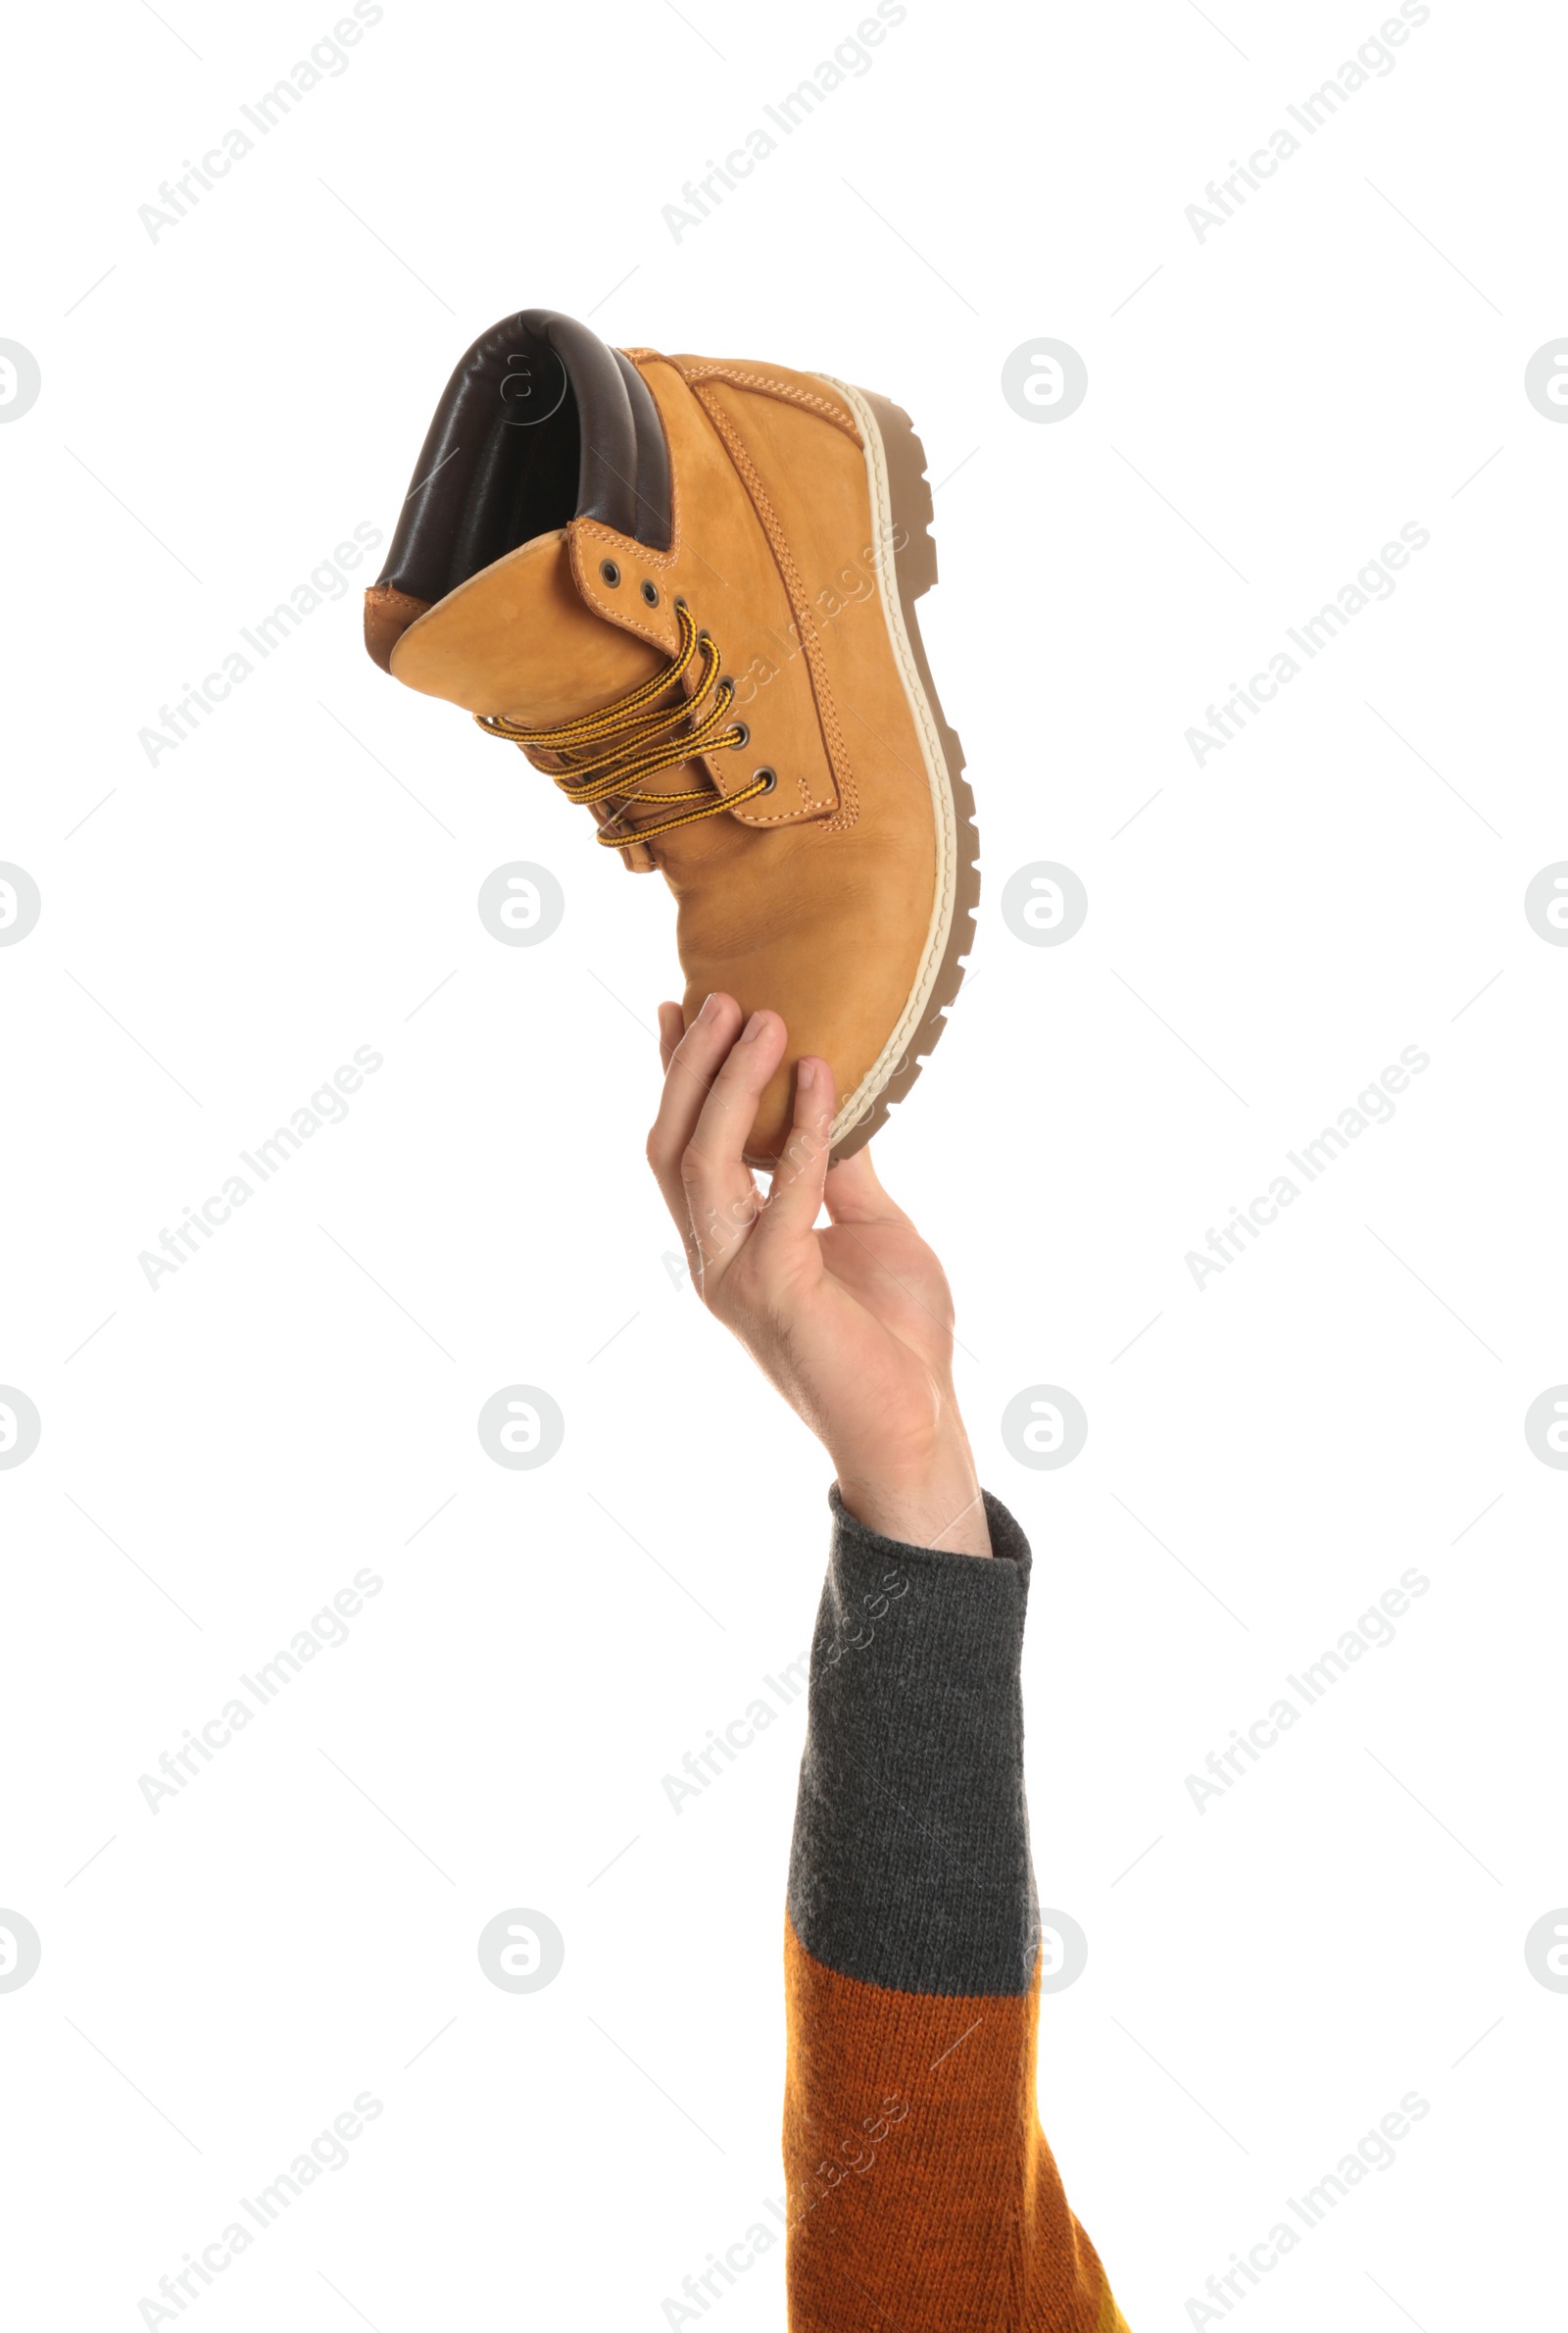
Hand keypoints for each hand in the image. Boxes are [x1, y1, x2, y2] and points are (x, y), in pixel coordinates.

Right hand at [646, 993, 989, 1556]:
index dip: (677, 1078)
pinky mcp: (777, 1291)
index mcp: (727, 1245)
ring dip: (730, 1083)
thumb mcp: (868, 1227)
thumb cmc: (895, 1339)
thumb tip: (831, 1093)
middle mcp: (715, 1259)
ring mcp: (736, 1278)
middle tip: (724, 997)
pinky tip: (823, 1079)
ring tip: (767, 1019)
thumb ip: (836, 1167)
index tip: (682, 1006)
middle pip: (672, 1146)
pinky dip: (803, 1129)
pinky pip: (783, 1192)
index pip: (682, 1148)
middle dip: (692, 1066)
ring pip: (703, 1161)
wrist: (917, 1428)